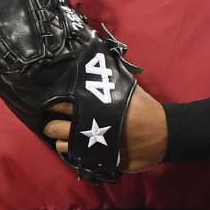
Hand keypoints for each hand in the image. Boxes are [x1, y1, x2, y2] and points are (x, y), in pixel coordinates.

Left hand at [44, 84, 167, 172]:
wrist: (162, 133)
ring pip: (62, 144)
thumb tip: (97, 51)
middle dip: (49, 123)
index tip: (47, 101)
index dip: (52, 103)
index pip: (61, 103)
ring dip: (59, 139)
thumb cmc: (143, 108)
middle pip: (55, 126)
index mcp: (92, 104)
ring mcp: (91, 144)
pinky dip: (72, 152)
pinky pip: (77, 157)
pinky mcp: (97, 159)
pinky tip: (74, 146)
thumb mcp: (124, 87)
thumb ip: (109, 76)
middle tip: (49, 121)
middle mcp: (87, 125)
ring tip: (61, 135)